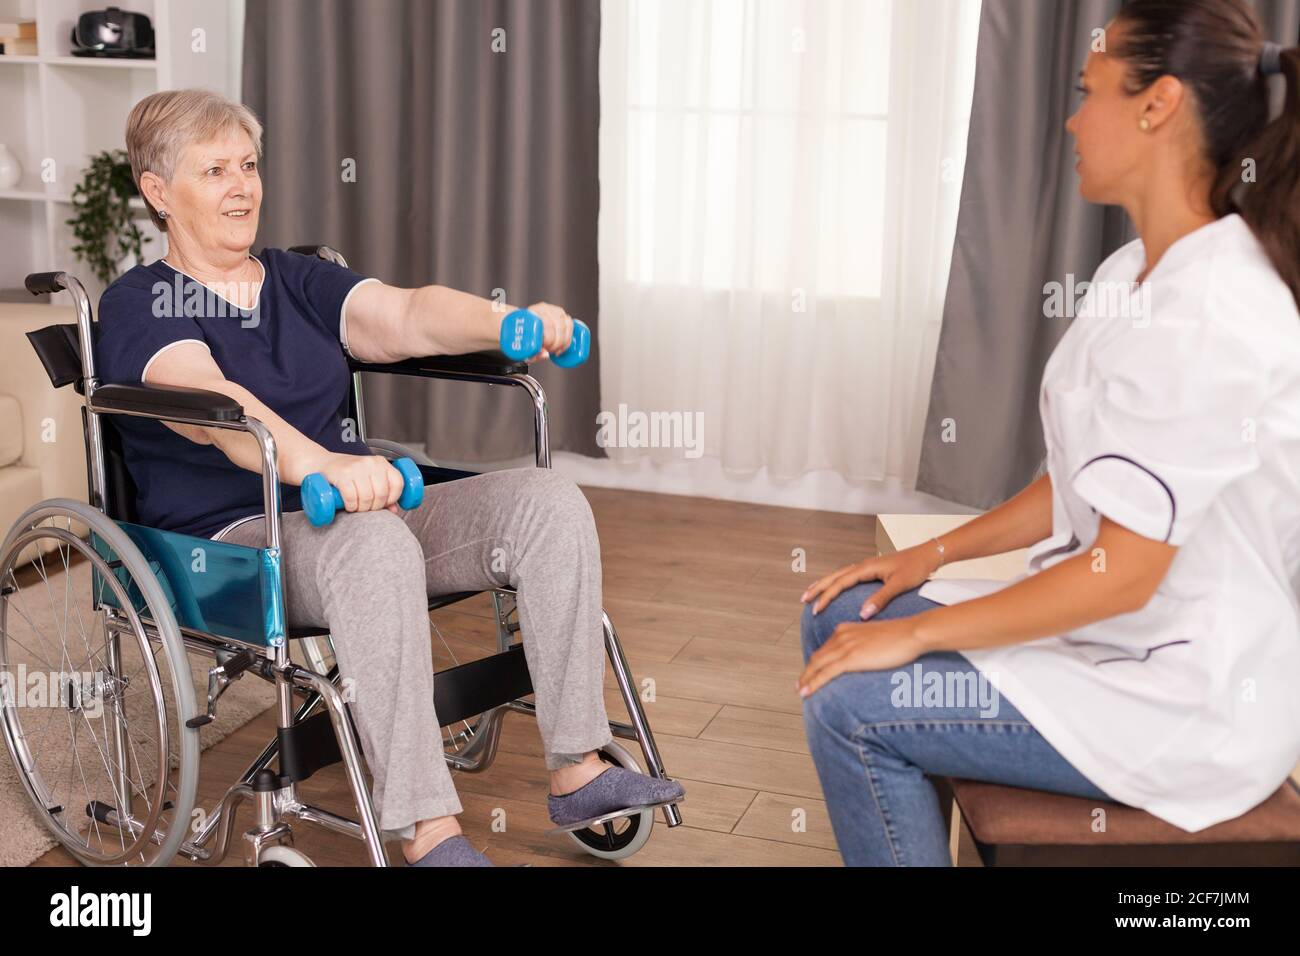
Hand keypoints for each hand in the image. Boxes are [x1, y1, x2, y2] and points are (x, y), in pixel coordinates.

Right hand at [317, 453, 404, 514]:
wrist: (322, 464)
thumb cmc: (348, 473)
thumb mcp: (369, 478)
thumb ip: (384, 492)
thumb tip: (395, 510)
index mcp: (381, 463)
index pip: (397, 483)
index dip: (393, 498)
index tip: (384, 504)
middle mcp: (371, 463)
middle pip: (382, 494)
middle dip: (375, 507)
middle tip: (366, 508)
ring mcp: (356, 468)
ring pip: (367, 497)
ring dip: (362, 508)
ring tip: (357, 507)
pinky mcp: (342, 475)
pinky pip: (352, 497)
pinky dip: (351, 506)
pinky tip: (349, 505)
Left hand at [524, 301, 574, 360]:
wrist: (521, 326)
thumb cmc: (523, 339)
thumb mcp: (525, 350)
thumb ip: (533, 354)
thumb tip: (546, 355)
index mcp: (531, 315)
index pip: (547, 325)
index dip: (550, 340)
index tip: (548, 350)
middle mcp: (541, 309)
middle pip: (558, 325)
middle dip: (559, 342)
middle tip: (553, 351)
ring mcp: (551, 309)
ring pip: (566, 324)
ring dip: (565, 339)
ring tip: (558, 348)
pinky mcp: (559, 312)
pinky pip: (570, 323)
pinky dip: (569, 335)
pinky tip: (565, 342)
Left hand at [797, 617, 925, 697]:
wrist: (911, 633)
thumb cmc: (900, 637)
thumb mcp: (876, 638)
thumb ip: (863, 645)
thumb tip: (862, 658)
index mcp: (845, 629)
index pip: (824, 649)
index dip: (815, 663)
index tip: (810, 674)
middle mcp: (841, 635)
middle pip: (817, 657)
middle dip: (807, 672)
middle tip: (800, 685)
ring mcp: (845, 646)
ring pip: (817, 665)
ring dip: (806, 680)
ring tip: (800, 691)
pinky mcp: (851, 658)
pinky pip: (825, 673)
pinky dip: (813, 683)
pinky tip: (806, 692)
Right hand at [800, 542, 942, 618]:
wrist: (929, 554)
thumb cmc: (916, 568)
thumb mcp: (899, 585)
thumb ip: (880, 599)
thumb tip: (862, 615)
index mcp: (866, 568)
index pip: (840, 583)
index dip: (826, 596)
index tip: (815, 609)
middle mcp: (863, 565)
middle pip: (834, 576)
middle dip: (818, 588)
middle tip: (803, 600)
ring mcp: (868, 566)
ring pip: (839, 574)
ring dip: (825, 583)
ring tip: (812, 593)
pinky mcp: (873, 569)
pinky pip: (848, 575)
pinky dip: (837, 582)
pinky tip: (837, 588)